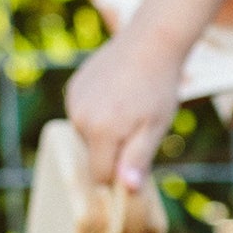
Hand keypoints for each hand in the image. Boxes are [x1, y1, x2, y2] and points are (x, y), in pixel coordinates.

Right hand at [66, 30, 185, 190]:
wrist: (150, 43)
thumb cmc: (158, 89)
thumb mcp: (155, 127)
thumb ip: (138, 158)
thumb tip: (127, 189)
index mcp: (100, 131)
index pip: (101, 176)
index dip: (120, 176)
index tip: (137, 161)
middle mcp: (80, 118)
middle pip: (94, 157)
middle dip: (115, 152)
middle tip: (139, 127)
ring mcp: (74, 102)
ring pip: (88, 136)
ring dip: (106, 133)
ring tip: (129, 109)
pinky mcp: (73, 89)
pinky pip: (84, 116)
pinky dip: (98, 114)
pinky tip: (117, 97)